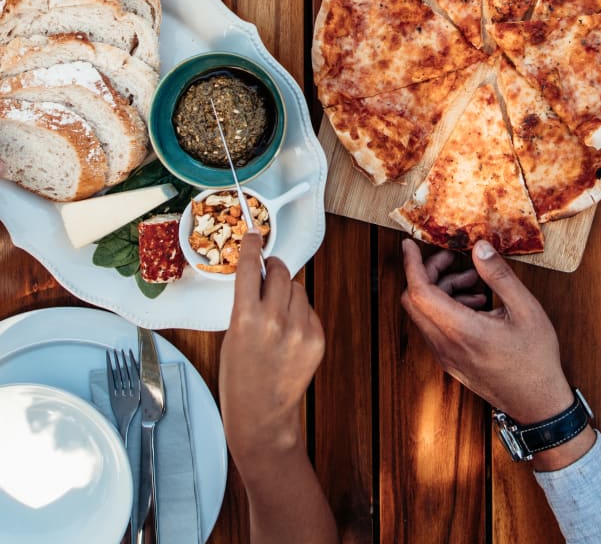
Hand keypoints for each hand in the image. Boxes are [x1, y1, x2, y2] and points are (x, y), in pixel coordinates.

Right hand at [220, 232, 325, 462]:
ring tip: (275, 315)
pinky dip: (299, 313)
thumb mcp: (231, 337)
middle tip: (268, 273)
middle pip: (281, 272)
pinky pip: (309, 309)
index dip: (252, 247)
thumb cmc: (239, 380)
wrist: (262, 418)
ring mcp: (300, 329)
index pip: (252, 267)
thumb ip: (246, 304)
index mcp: (246, 318)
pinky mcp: (316, 338)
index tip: (255, 234)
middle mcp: (276, 320)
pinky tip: (287, 333)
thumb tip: (260, 276)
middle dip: (274, 269)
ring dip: (287, 292)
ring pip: (298, 288)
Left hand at [400, 239, 573, 423]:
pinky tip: (478, 304)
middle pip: (415, 301)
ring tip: (475, 282)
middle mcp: (446, 346)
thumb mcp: (525, 310)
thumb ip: (498, 276)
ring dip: (442, 290)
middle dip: (429, 273)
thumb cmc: (535, 360)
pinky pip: (436, 328)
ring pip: (425, 314)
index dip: (412, 265)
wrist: (538, 405)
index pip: (419, 293)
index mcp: (461, 331)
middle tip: (452, 259)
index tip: (409, 244)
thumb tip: (479, 247)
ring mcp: (446, 357)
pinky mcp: (451, 363)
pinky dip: (447, 308)